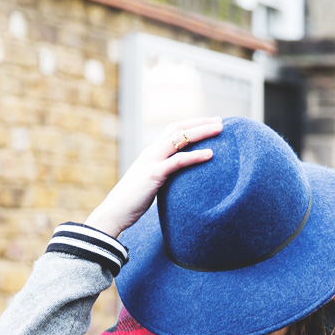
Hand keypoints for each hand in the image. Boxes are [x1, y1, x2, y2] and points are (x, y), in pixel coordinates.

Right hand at [84, 117, 222, 238]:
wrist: (114, 213)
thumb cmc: (131, 203)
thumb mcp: (149, 185)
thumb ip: (161, 178)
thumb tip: (175, 182)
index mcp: (150, 154)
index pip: (172, 131)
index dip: (191, 125)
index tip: (209, 124)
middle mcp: (151, 153)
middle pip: (178, 128)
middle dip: (200, 123)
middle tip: (220, 121)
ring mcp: (152, 162)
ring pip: (179, 139)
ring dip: (201, 132)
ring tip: (220, 129)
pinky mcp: (154, 174)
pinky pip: (178, 161)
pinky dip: (196, 156)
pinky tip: (210, 154)